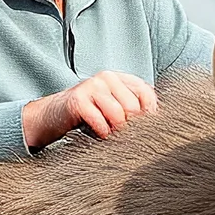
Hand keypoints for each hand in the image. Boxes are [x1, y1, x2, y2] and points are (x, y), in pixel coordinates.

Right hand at [22, 71, 156, 147]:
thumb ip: (134, 110)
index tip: (147, 131)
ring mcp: (92, 86)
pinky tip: (99, 136)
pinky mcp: (78, 99)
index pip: (146, 93)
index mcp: (120, 78)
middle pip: (133, 106)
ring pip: (118, 114)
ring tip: (111, 136)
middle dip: (131, 126)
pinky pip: (100, 121)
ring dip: (117, 131)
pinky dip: (103, 133)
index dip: (150, 114)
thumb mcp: (114, 109)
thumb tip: (160, 126)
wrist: (54, 115)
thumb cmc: (90, 116)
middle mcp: (107, 77)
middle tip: (124, 137)